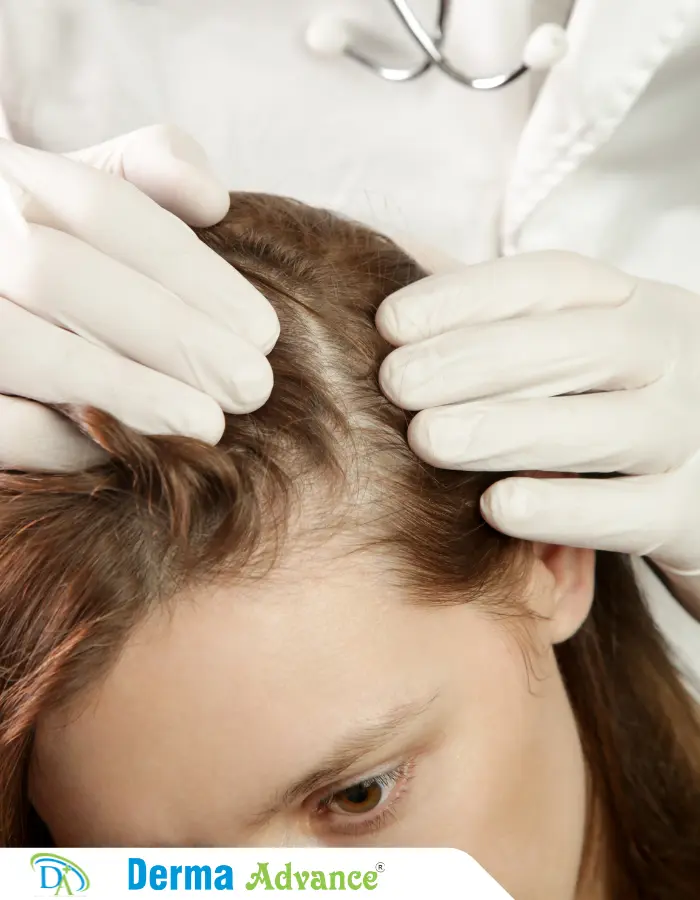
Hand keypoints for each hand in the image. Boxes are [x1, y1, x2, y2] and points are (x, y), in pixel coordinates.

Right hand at [0, 125, 278, 470]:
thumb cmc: (56, 240)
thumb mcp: (92, 184)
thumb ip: (152, 166)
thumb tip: (212, 199)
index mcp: (14, 178)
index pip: (103, 206)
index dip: (191, 273)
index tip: (262, 333)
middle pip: (60, 275)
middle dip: (169, 333)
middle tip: (250, 386)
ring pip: (22, 347)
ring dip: (123, 388)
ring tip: (206, 425)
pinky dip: (58, 438)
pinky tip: (125, 448)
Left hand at [377, 251, 699, 617]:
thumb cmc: (611, 408)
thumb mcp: (575, 349)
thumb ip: (499, 320)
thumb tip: (393, 271)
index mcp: (642, 308)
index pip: (557, 282)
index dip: (470, 296)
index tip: (391, 321)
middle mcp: (678, 361)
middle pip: (584, 346)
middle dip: (479, 360)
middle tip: (396, 382)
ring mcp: (694, 436)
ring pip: (608, 429)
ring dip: (508, 430)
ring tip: (426, 438)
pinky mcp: (691, 516)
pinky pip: (629, 514)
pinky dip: (562, 510)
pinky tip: (495, 508)